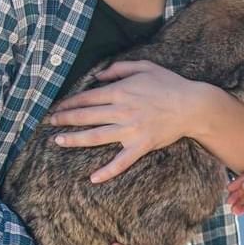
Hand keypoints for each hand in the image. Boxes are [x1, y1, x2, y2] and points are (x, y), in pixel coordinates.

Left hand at [49, 61, 211, 182]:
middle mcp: (121, 111)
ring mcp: (130, 130)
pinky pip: (121, 162)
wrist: (193, 106)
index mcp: (120, 91)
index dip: (69, 102)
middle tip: (50, 122)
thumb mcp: (145, 66)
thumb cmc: (170, 84)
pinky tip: (93, 178)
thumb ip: (118, 68)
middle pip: (85, 116)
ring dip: (74, 140)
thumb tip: (97, 76)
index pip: (87, 97)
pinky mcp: (141, 145)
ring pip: (95, 137)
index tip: (57, 106)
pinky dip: (107, 171)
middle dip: (64, 119)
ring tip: (59, 141)